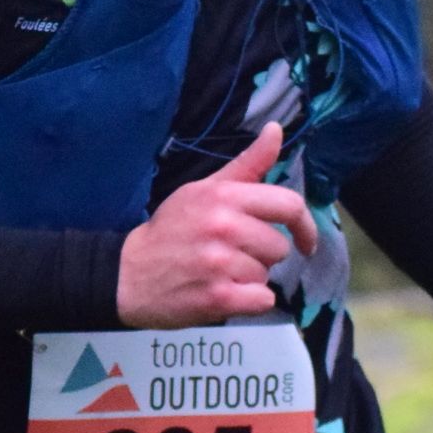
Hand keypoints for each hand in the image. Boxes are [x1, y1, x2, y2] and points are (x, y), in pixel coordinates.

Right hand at [115, 119, 319, 327]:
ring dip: (250, 279)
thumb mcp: (204, 189)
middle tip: (231, 254)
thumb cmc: (171, 230)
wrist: (128, 273)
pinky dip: (250, 302)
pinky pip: (262, 300)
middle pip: (279, 247)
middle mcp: (225, 226)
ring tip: (219, 272)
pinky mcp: (218, 297)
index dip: (305, 226)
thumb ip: (247, 165)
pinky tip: (224, 293)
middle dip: (262, 255)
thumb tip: (276, 130)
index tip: (304, 241)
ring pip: (267, 275)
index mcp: (224, 197)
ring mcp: (221, 263)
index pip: (289, 205)